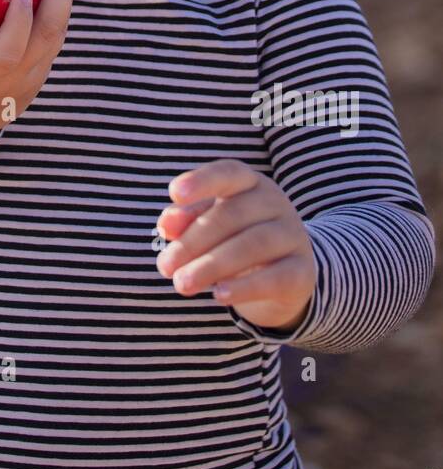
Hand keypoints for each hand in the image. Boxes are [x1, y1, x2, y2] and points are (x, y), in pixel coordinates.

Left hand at [155, 158, 315, 331]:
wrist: (283, 278)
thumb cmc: (233, 241)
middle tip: (165, 267)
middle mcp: (275, 203)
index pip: (228, 173)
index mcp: (249, 183)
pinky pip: (275, 277)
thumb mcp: (209, 227)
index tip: (174, 193)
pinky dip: (244, 287)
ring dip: (212, 266)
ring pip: (252, 245)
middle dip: (193, 242)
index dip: (202, 181)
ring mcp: (293, 235)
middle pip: (232, 215)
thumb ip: (186, 221)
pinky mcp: (303, 271)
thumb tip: (166, 223)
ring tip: (182, 284)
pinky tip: (219, 295)